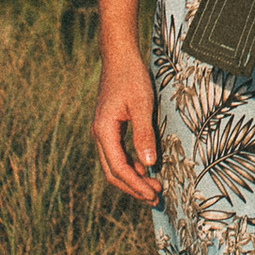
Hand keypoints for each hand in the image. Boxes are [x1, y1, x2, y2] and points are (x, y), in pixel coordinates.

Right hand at [92, 49, 161, 202]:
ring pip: (115, 164)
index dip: (136, 184)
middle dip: (133, 188)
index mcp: (104, 131)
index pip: (119, 168)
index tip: (153, 194)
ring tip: (153, 187)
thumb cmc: (131, 76)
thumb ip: (144, 134)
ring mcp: (103, 132)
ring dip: (133, 178)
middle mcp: (99, 135)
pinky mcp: (109, 128)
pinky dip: (131, 164)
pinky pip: (117, 153)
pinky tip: (145, 167)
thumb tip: (148, 164)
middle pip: (114, 172)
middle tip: (155, 198)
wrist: (119, 56)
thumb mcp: (142, 104)